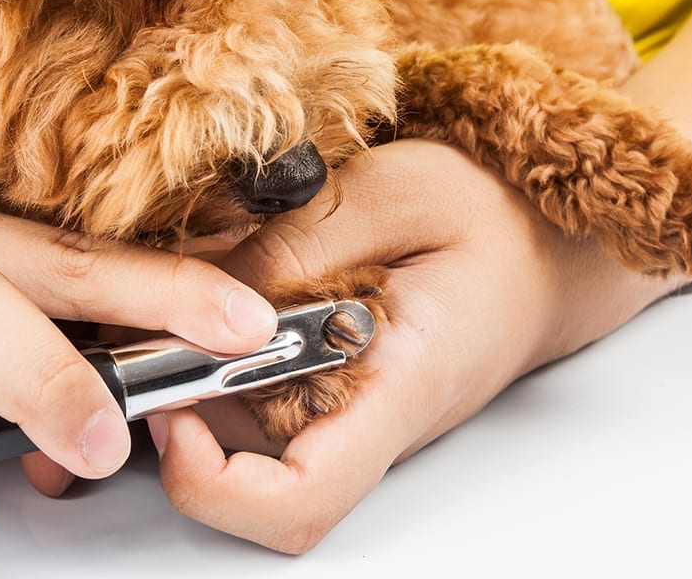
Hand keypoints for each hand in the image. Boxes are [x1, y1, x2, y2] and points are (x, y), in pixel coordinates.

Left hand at [142, 139, 673, 552]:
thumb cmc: (492, 217)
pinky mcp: (332, 387)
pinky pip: (254, 387)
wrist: (542, 243)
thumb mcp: (395, 194)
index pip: (300, 498)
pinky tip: (226, 279)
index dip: (215, 485)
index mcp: (396, 387)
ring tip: (190, 273)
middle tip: (149, 311)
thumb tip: (206, 294)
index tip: (174, 412)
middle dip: (179, 397)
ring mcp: (346, 410)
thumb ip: (301, 244)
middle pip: (245, 466)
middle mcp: (363, 419)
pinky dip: (220, 342)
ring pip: (238, 423)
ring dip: (194, 358)